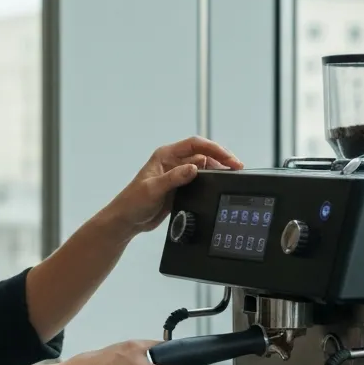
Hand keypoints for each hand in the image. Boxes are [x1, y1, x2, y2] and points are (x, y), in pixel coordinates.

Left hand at [100, 136, 242, 239]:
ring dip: (218, 170)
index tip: (228, 158)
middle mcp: (173, 162)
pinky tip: (219, 186)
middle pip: (203, 154)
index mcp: (165, 155)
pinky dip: (211, 182)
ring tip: (231, 176)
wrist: (127, 220)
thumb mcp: (153, 188)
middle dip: (221, 159)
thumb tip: (194, 168)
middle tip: (236, 168)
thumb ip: (174, 178)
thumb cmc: (132, 201)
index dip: (214, 148)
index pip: (195, 144)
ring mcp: (177, 175)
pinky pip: (200, 181)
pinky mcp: (180, 188)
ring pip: (204, 168)